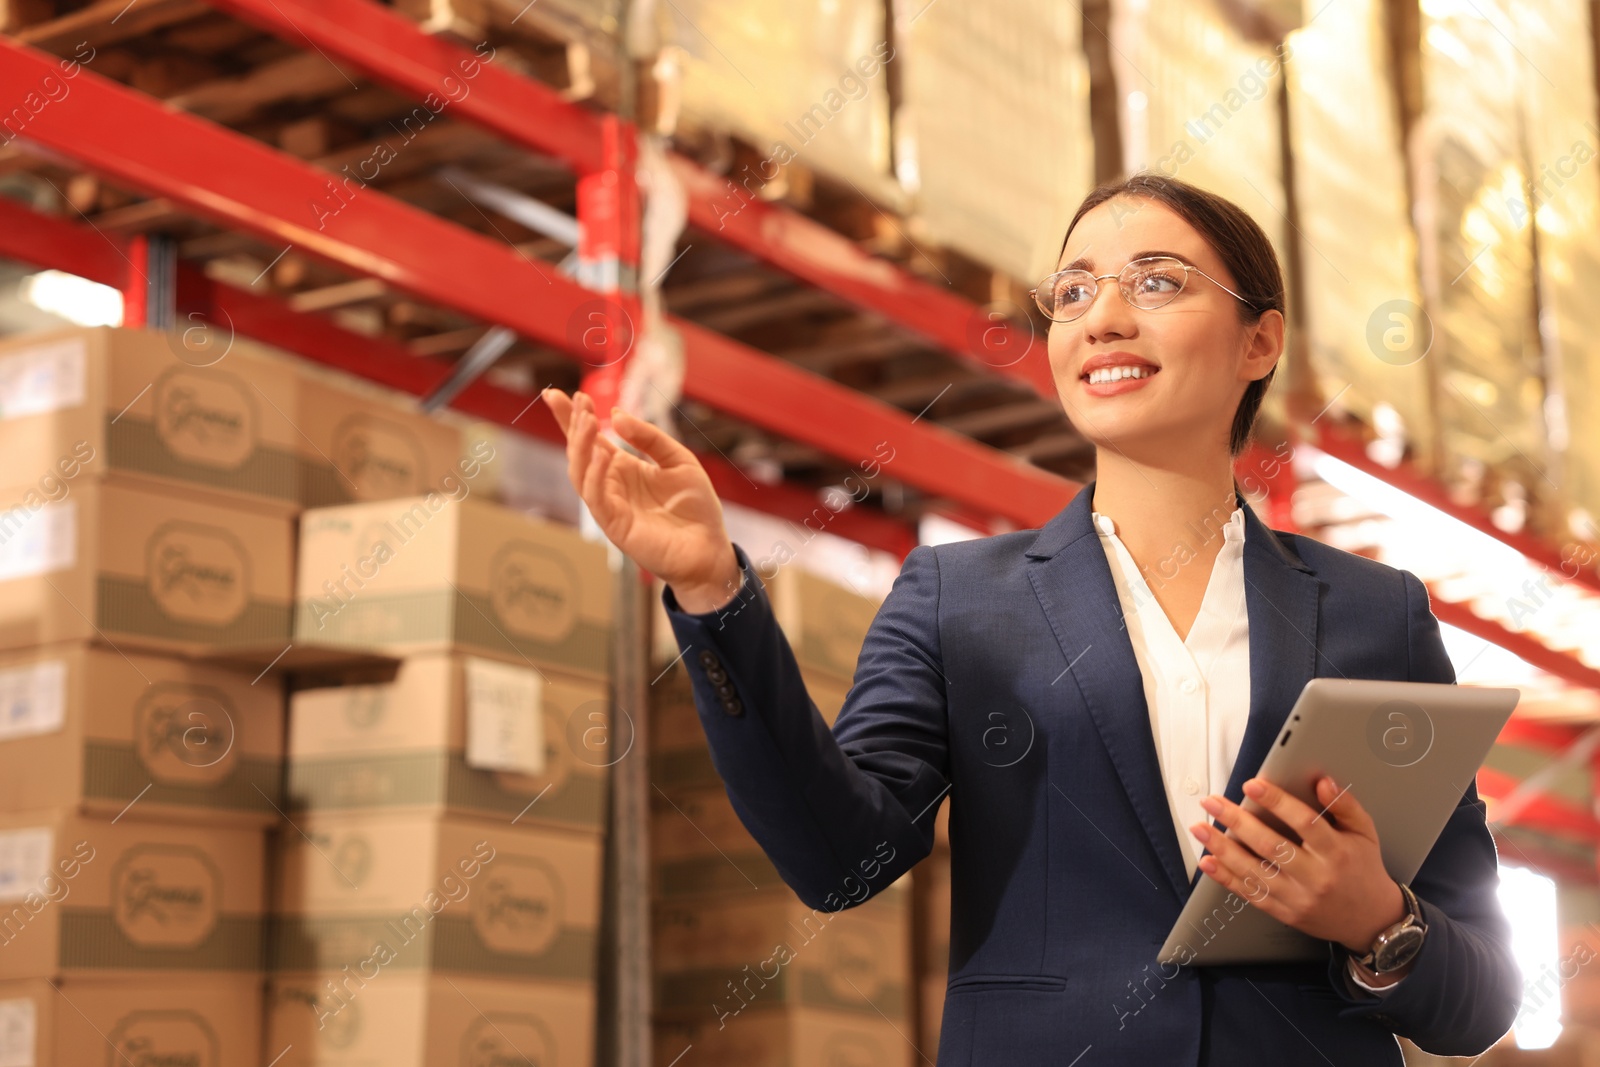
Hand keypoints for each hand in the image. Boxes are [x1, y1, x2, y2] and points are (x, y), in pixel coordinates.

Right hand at [545, 387, 740, 611]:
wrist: (709, 548)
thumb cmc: (695, 508)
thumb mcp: (678, 460)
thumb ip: (649, 437)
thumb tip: (615, 414)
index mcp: (624, 468)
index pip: (591, 439)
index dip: (572, 417)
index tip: (556, 392)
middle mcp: (611, 485)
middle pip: (580, 451)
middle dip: (572, 424)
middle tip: (574, 398)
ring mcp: (610, 505)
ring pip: (581, 472)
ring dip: (581, 444)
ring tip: (586, 418)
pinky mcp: (614, 525)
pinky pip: (596, 498)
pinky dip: (595, 475)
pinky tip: (600, 454)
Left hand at [1188, 775, 1407, 952]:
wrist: (1371, 920)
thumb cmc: (1364, 869)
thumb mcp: (1365, 833)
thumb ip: (1345, 805)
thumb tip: (1323, 781)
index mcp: (1337, 852)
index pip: (1304, 822)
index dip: (1277, 802)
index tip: (1252, 785)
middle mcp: (1316, 876)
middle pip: (1271, 846)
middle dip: (1237, 821)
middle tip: (1213, 802)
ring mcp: (1298, 897)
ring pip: (1253, 871)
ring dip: (1222, 848)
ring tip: (1200, 828)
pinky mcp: (1285, 913)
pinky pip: (1250, 894)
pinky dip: (1225, 878)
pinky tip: (1207, 862)